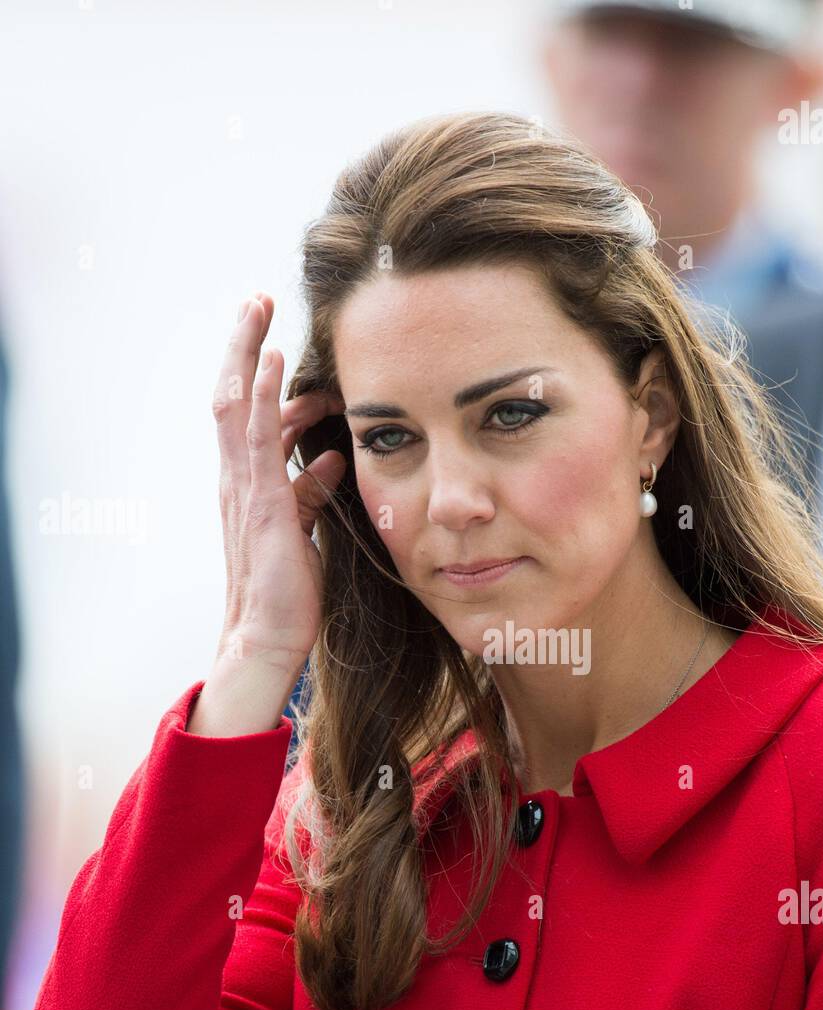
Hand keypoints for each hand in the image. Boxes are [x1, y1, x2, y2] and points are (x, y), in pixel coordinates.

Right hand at [211, 291, 347, 672]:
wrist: (268, 637)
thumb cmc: (287, 590)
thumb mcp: (304, 528)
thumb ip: (311, 490)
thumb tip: (330, 456)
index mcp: (248, 484)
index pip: (248, 414)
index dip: (257, 373)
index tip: (274, 337)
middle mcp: (237, 479)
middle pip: (232, 395)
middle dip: (243, 345)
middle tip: (256, 299)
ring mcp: (244, 489)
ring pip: (237, 404)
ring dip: (248, 352)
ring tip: (259, 306)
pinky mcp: (262, 504)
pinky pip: (258, 438)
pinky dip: (264, 396)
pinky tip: (274, 361)